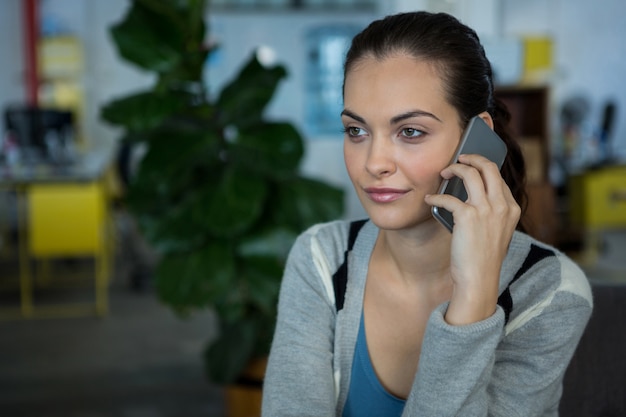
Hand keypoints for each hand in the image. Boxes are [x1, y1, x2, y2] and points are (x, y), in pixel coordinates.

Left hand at [425, 154, 520, 324]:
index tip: (473, 166)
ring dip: (455, 168)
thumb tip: (470, 195)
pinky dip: (435, 197)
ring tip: (444, 172)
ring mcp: (486, 209)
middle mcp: (502, 206)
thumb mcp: (496, 232)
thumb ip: (491, 213)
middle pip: (489, 167)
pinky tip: (429, 200)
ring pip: (471, 173)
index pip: (499, 178)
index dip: (484, 169)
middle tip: (460, 158)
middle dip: (473, 157)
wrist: (478, 279)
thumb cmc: (483, 258)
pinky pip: (448, 197)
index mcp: (512, 209)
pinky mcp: (467, 216)